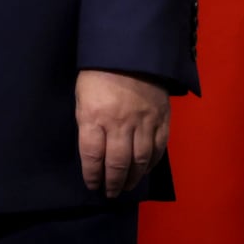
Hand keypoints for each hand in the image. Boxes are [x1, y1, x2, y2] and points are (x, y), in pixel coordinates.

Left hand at [75, 69, 169, 197]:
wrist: (131, 50)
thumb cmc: (97, 72)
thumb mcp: (82, 96)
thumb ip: (87, 123)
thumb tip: (93, 150)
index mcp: (94, 115)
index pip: (92, 155)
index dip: (91, 174)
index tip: (92, 184)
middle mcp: (120, 122)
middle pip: (117, 162)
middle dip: (112, 182)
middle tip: (110, 193)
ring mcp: (143, 122)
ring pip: (139, 160)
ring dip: (132, 178)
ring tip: (125, 186)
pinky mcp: (161, 119)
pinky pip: (158, 148)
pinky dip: (151, 164)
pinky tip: (144, 170)